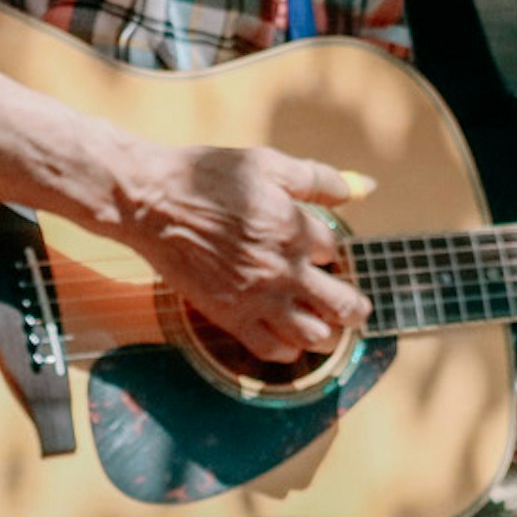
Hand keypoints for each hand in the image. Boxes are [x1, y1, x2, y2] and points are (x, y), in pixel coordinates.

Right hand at [115, 144, 367, 362]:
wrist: (152, 203)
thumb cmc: (208, 178)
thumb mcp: (268, 165)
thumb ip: (319, 179)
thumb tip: (364, 187)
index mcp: (296, 230)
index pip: (334, 250)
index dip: (329, 250)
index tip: (320, 250)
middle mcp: (283, 270)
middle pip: (341, 304)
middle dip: (354, 308)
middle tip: (356, 309)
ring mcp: (257, 298)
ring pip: (312, 335)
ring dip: (328, 334)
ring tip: (328, 329)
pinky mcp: (229, 316)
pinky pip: (269, 349)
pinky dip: (287, 351)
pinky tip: (289, 342)